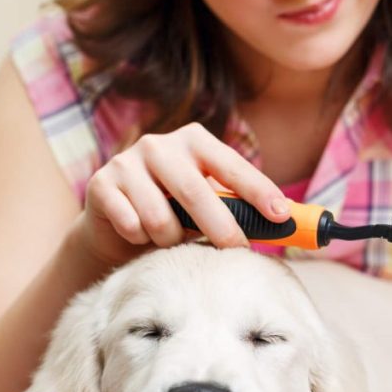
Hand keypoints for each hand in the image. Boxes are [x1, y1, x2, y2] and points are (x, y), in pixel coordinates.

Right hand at [74, 122, 289, 267]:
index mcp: (195, 141)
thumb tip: (290, 224)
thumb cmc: (175, 213)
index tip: (281, 215)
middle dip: (220, 228)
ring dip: (171, 240)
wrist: (114, 223)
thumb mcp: (209, 205)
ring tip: (169, 238)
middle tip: (235, 251)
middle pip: (197, 193)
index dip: (258, 191)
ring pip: (161, 218)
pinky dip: (141, 240)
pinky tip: (137, 234)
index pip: (232, 166)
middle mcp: (160, 144)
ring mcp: (127, 161)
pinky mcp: (100, 184)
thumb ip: (240, 209)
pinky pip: (132, 225)